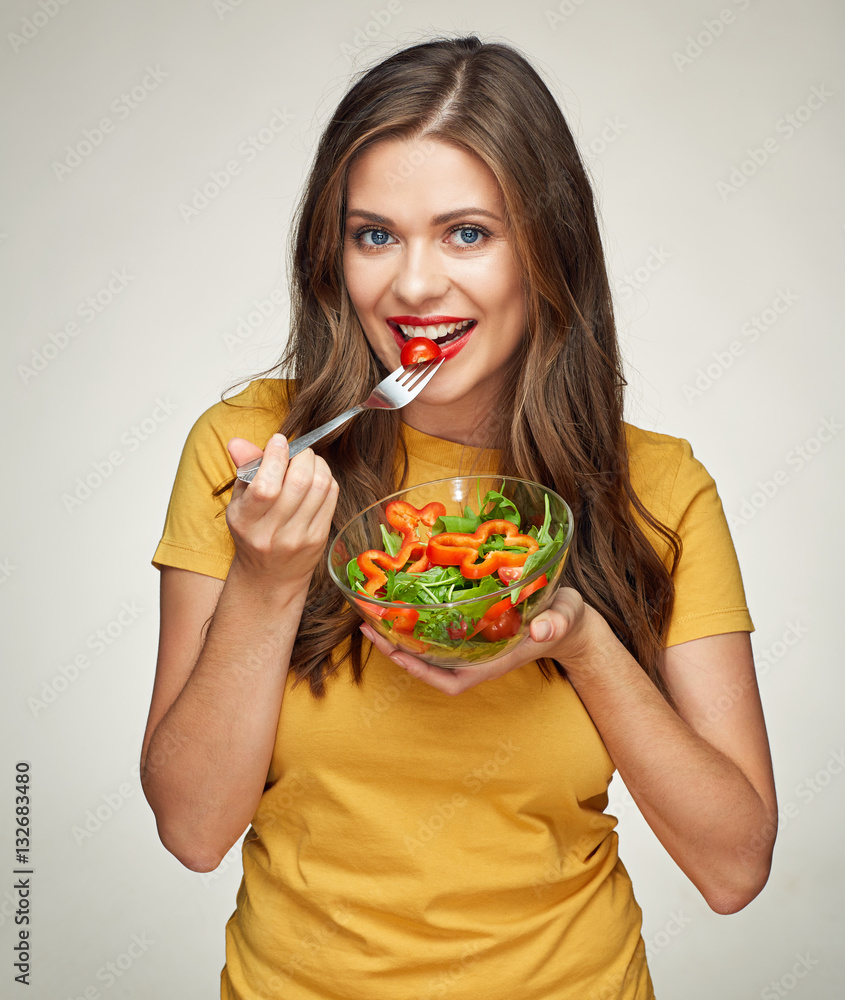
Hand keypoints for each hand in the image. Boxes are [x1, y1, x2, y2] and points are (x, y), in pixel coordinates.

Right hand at [225, 434, 338, 585]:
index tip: (278, 441)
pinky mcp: (320, 537)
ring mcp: (300, 537)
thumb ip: (243, 469)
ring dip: (317, 463)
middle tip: (296, 451)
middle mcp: (274, 532)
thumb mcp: (240, 502)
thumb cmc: (252, 532)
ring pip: (320, 485)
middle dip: (301, 455)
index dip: (275, 457)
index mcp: (247, 522)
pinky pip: (331, 496)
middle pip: (299, 482)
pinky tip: (316, 477)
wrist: (270, 576)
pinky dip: (326, 478)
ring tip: (306, 462)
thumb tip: (237, 441)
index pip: (266, 487)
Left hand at [361, 587, 610, 694]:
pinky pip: (437, 633)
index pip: (452, 681)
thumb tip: (540, 631)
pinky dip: (416, 622)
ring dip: (400, 636)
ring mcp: (472, 645)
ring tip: (373, 615)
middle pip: (430, 667)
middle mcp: (477, 657)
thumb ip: (556, 623)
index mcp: (494, 661)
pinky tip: (400, 603)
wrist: (568, 620)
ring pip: (429, 650)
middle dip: (397, 651)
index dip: (423, 674)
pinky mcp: (471, 629)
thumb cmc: (565, 620)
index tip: (398, 655)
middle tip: (368, 626)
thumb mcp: (565, 617)